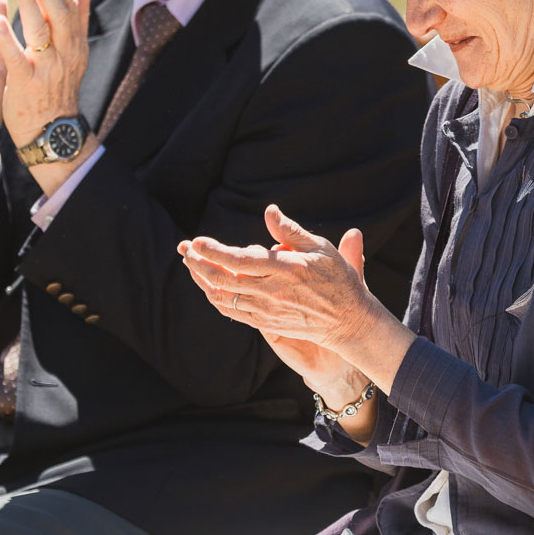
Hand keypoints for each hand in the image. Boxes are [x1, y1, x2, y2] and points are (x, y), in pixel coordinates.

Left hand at [0, 0, 97, 193]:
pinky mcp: (26, 85)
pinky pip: (17, 59)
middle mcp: (65, 55)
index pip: (71, 9)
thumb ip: (79, 15)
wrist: (53, 132)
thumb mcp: (74, 51)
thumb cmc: (58, 87)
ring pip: (41, 33)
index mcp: (75, 45)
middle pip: (59, 16)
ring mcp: (47, 70)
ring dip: (30, 4)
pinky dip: (7, 39)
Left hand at [180, 205, 382, 355]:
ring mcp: (267, 311)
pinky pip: (232, 312)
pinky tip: (208, 286)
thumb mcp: (320, 248)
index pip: (240, 261)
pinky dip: (216, 298)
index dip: (214, 252)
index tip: (197, 241)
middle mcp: (272, 292)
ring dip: (202, 280)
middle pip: (224, 279)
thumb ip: (290, 231)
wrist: (348, 321)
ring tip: (191, 264)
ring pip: (223, 297)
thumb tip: (268, 211)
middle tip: (185, 250)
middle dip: (199, 264)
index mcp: (285, 270)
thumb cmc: (338, 279)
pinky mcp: (266, 323)